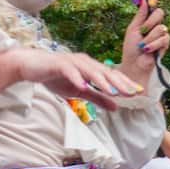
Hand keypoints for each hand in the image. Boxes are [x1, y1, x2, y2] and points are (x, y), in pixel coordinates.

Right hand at [0, 46, 140, 111]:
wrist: (31, 67)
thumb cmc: (56, 77)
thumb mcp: (80, 91)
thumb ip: (97, 97)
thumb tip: (116, 107)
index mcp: (91, 68)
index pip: (111, 77)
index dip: (124, 84)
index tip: (139, 92)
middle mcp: (84, 62)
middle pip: (105, 72)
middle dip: (119, 83)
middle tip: (132, 92)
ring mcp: (71, 62)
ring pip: (90, 71)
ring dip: (102, 81)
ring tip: (113, 91)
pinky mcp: (58, 64)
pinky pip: (69, 70)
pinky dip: (77, 78)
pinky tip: (83, 86)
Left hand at [117, 0, 169, 84]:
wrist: (134, 64)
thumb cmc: (131, 48)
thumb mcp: (133, 29)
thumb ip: (139, 15)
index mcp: (145, 19)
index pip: (153, 4)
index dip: (153, 0)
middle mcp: (155, 24)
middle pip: (160, 13)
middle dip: (150, 22)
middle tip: (142, 30)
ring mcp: (161, 34)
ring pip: (161, 28)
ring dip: (149, 38)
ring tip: (142, 46)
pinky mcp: (165, 44)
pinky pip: (163, 39)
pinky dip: (153, 45)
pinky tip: (147, 50)